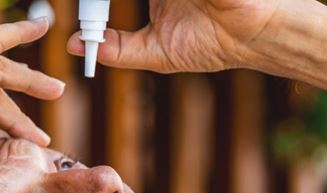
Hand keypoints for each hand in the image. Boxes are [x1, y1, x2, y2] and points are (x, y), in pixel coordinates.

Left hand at [66, 0, 281, 72]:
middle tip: (92, 4)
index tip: (84, 6)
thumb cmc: (210, 44)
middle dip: (98, 1)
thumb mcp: (157, 52)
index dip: (92, 3)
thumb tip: (75, 45)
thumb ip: (118, 49)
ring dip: (158, 0)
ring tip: (172, 7)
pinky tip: (181, 3)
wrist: (251, 37)